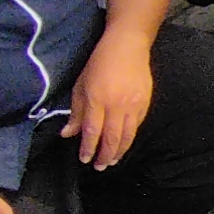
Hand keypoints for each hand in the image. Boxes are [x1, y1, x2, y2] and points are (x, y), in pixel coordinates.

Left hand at [63, 36, 155, 168]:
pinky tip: (124, 144)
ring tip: (112, 161)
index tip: (84, 159)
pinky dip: (130, 138)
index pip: (92, 131)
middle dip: (104, 155)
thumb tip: (68, 133)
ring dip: (119, 151)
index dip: (88, 148)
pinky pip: (137, 126)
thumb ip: (76, 111)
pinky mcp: (145, 103)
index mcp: (97, 100)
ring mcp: (133, 105)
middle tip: (99, 167)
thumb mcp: (81, 84)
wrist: (127, 46)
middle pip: (111, 138)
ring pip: (127, 136)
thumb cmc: (99, 63)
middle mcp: (116, 105)